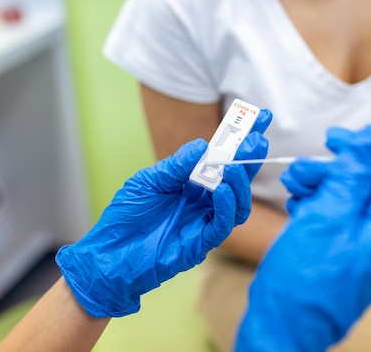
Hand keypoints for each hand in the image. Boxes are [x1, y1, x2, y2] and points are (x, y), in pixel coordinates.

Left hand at [56, 110, 271, 317]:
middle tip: (257, 140)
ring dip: (240, 183)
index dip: (241, 140)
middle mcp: (204, 200)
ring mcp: (205, 221)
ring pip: (238, 203)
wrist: (110, 253)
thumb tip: (203, 145)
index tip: (260, 117)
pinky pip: (223, 224)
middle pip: (237, 178)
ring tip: (235, 167)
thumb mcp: (149, 181)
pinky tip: (220, 190)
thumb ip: (177, 165)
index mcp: (193, 181)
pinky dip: (226, 206)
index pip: (223, 158)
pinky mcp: (202, 242)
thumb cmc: (128, 215)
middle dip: (250, 158)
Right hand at [235, 125, 370, 351]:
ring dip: (321, 187)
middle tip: (301, 172)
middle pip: (368, 185)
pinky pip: (338, 220)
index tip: (333, 140)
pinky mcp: (346, 256)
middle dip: (334, 171)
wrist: (283, 328)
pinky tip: (297, 207)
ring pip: (349, 200)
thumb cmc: (306, 278)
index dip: (364, 152)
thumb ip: (354, 173)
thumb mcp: (329, 214)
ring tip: (293, 188)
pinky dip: (317, 207)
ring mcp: (366, 250)